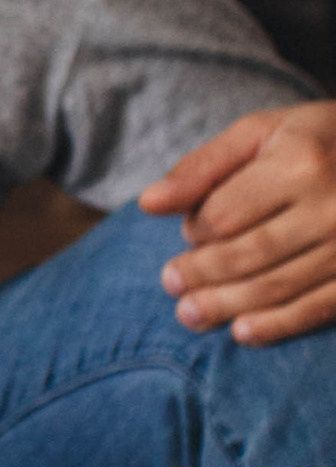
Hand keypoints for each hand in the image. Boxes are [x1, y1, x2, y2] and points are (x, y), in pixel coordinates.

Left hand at [141, 100, 335, 342]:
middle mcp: (330, 206)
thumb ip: (202, 167)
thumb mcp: (259, 134)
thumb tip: (148, 204)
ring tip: (190, 315)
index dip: (197, 229)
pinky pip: (317, 308)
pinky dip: (277, 325)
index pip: (226, 213)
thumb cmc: (314, 141)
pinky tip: (242, 332)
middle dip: (201, 275)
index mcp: (299, 164)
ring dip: (227, 305)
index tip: (190, 233)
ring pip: (276, 286)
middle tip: (171, 286)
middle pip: (248, 254)